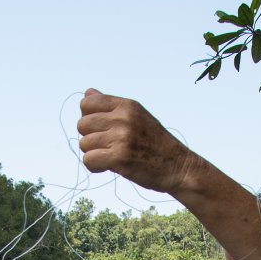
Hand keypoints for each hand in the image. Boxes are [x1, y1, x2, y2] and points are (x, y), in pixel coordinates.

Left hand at [77, 89, 195, 193]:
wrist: (178, 167)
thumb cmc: (156, 144)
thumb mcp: (137, 116)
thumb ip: (111, 106)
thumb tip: (87, 93)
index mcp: (127, 105)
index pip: (87, 102)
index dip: (88, 118)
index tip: (101, 129)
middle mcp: (124, 118)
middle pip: (82, 124)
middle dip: (90, 138)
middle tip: (106, 146)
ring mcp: (122, 137)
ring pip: (84, 144)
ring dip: (93, 154)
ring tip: (110, 157)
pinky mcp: (120, 157)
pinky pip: (89, 160)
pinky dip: (95, 167)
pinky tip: (108, 167)